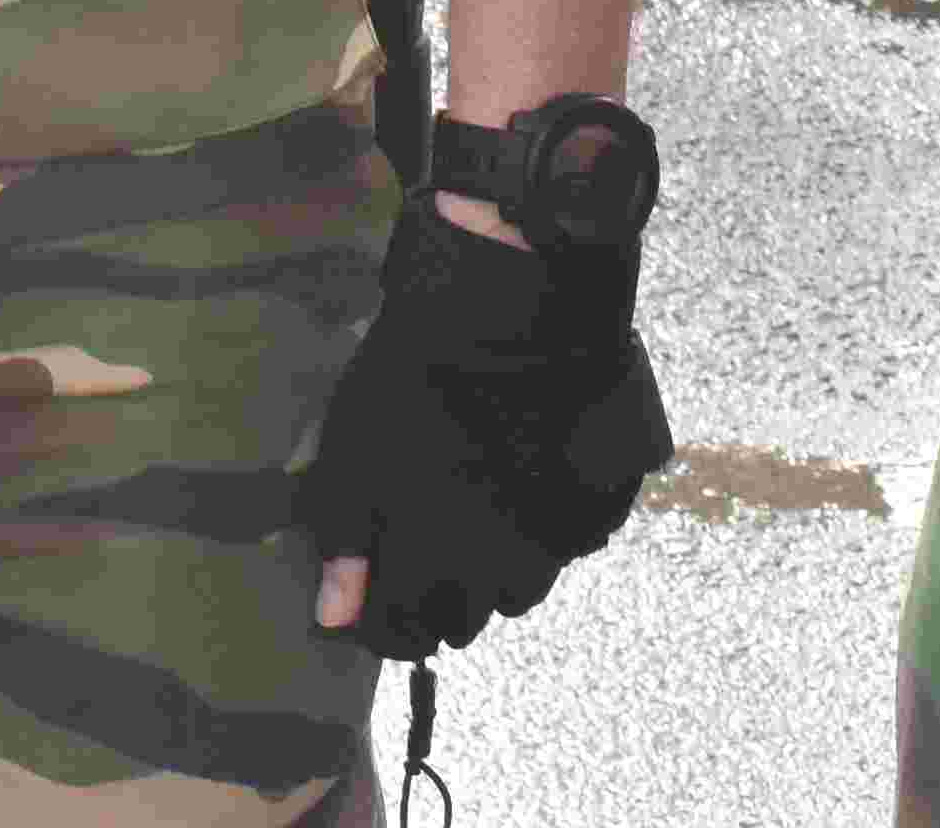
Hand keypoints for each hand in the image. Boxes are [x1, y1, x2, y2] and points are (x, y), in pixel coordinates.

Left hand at [304, 201, 673, 657]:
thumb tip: (334, 618)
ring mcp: (559, 538)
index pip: (406, 634)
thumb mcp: (355, 447)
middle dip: (437, 597)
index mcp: (435, 557)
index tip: (374, 592)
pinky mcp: (604, 504)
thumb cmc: (418, 370)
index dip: (384, 621)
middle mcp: (504, 566)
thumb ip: (345, 539)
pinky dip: (546, 529)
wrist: (518, 305)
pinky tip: (526, 479)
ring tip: (473, 514)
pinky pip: (570, 545)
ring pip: (522, 591)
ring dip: (494, 571)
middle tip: (422, 543)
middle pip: (466, 620)